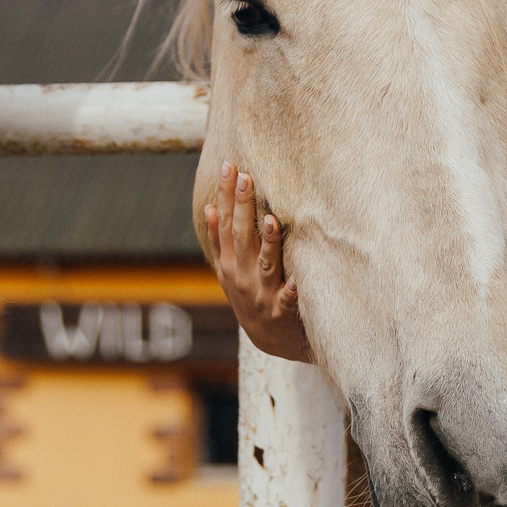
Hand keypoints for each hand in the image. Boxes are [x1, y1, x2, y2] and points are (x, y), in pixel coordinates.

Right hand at [206, 163, 312, 364]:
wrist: (269, 339)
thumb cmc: (251, 296)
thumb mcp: (229, 271)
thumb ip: (220, 241)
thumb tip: (211, 206)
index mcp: (229, 264)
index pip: (225, 223)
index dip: (226, 195)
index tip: (229, 167)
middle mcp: (242, 276)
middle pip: (242, 237)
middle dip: (243, 205)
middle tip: (247, 176)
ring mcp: (262, 294)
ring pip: (265, 263)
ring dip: (268, 242)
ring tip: (271, 219)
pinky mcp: (282, 312)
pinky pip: (288, 299)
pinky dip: (291, 291)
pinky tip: (296, 281)